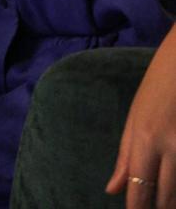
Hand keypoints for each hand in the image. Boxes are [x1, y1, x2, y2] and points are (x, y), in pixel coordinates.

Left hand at [106, 28, 175, 207]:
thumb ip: (125, 156)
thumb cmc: (159, 84)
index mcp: (145, 139)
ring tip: (163, 200)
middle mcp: (171, 149)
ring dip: (171, 201)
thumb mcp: (135, 115)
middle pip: (165, 199)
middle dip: (157, 208)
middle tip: (151, 205)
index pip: (138, 189)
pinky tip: (175, 187)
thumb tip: (112, 189)